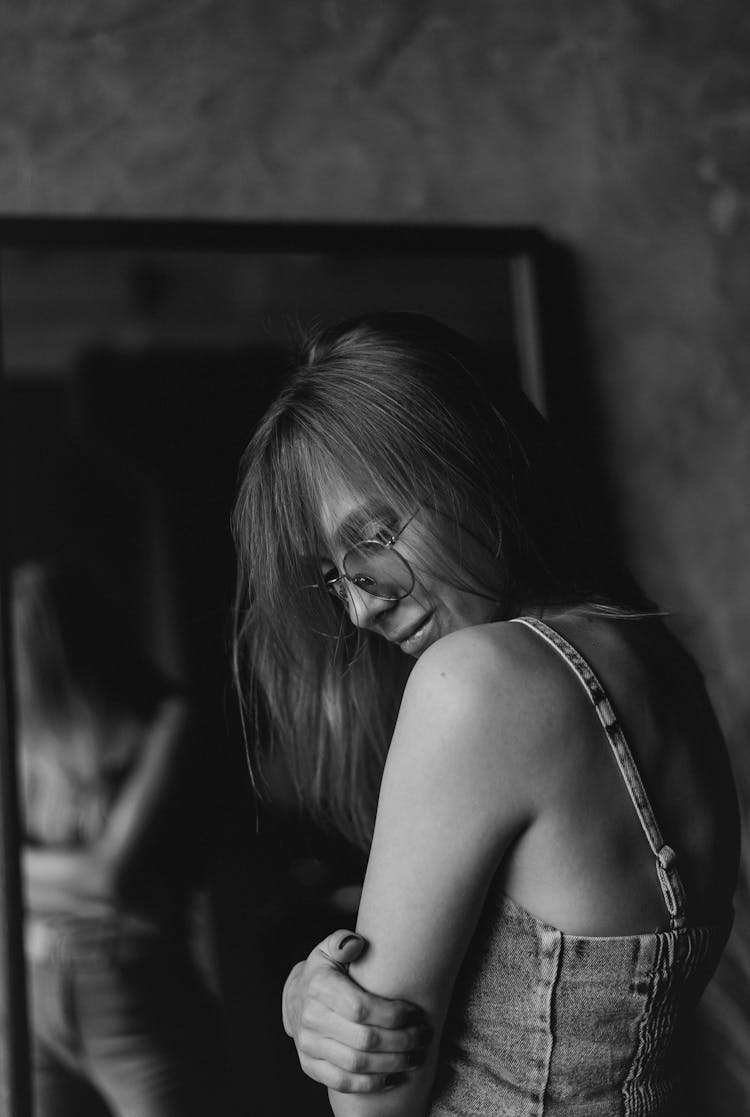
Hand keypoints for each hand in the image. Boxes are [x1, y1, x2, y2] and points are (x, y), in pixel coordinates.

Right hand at [282, 929, 430, 1093]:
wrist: (296, 998)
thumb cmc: (325, 971)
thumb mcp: (329, 948)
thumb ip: (342, 941)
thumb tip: (356, 944)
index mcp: (318, 986)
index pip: (361, 1007)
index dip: (393, 1014)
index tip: (416, 1013)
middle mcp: (311, 1018)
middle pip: (364, 1040)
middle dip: (401, 1041)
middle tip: (425, 1037)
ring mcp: (309, 1045)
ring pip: (356, 1065)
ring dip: (393, 1065)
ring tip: (416, 1057)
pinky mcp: (310, 1066)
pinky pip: (343, 1082)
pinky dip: (371, 1084)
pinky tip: (394, 1076)